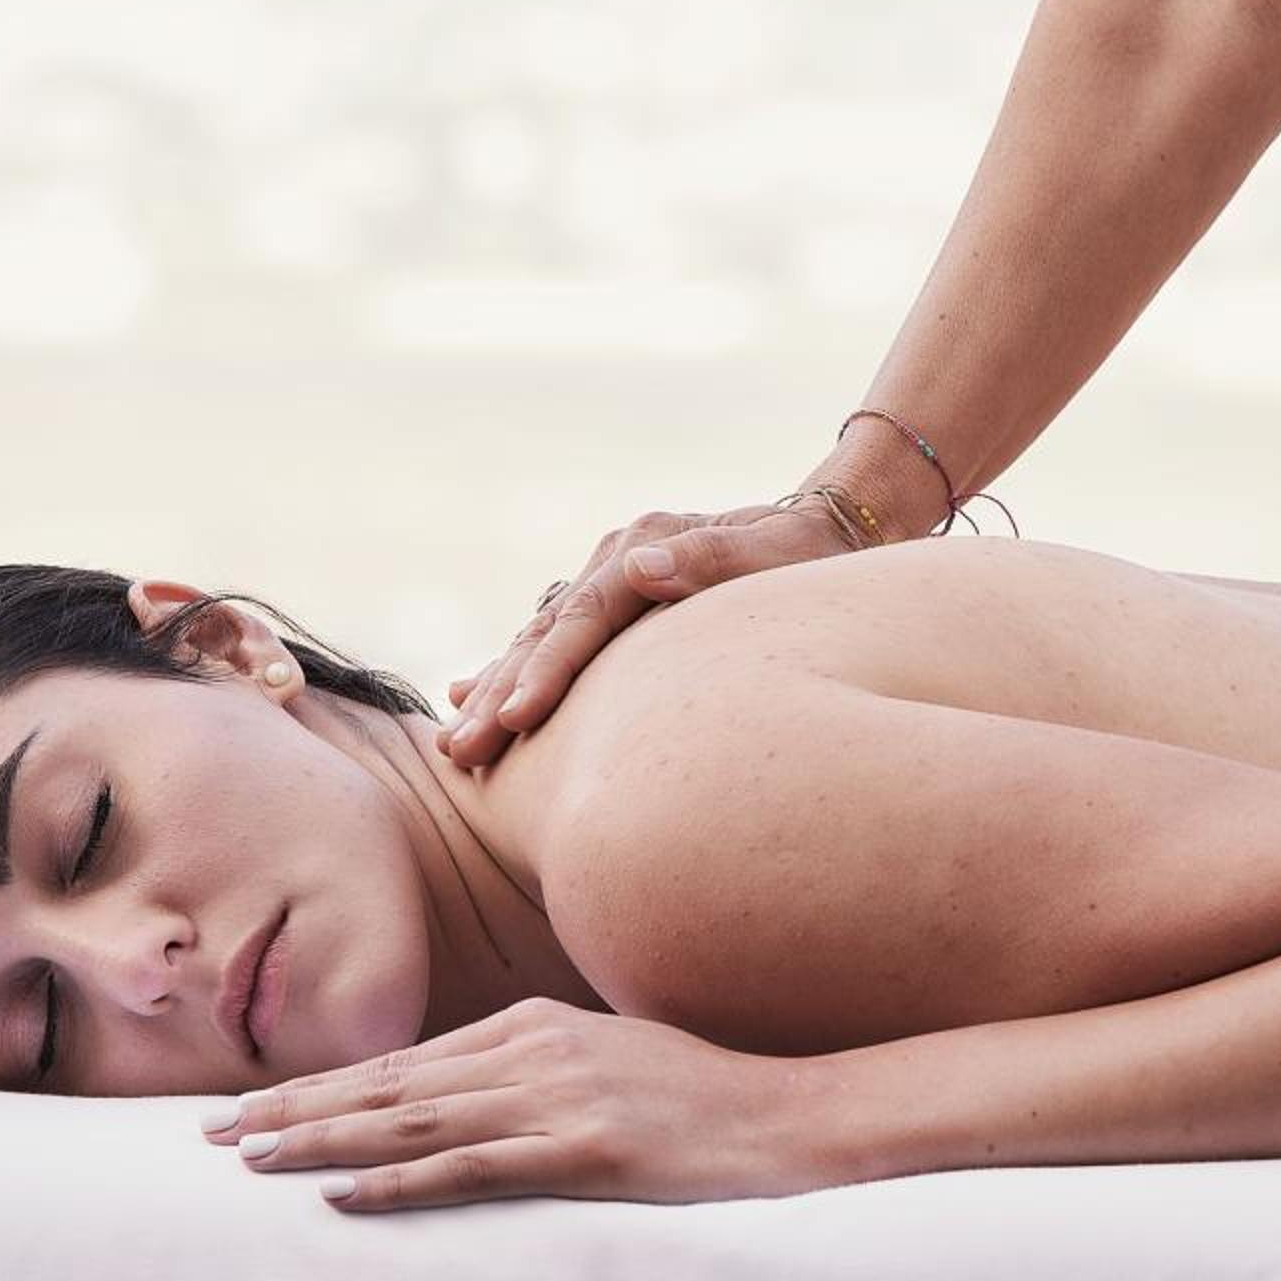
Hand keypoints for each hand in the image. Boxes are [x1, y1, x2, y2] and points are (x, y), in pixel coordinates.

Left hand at [199, 997, 830, 1212]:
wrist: (784, 1118)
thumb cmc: (697, 1093)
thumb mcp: (603, 1057)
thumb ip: (530, 1065)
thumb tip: (456, 1093)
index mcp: (532, 1024)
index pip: (403, 1059)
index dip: (324, 1082)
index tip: (256, 1101)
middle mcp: (532, 1051)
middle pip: (389, 1085)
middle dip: (295, 1107)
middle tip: (214, 1130)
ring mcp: (557, 1098)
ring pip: (412, 1123)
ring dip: (323, 1142)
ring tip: (251, 1158)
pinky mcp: (584, 1150)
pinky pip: (471, 1170)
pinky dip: (399, 1183)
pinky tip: (344, 1195)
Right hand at [437, 498, 853, 766]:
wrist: (824, 529)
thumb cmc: (810, 556)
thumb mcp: (779, 555)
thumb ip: (713, 559)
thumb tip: (639, 568)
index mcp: (647, 544)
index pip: (584, 616)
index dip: (547, 670)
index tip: (516, 718)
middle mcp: (618, 556)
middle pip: (547, 632)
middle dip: (500, 694)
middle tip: (462, 751)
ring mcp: (611, 578)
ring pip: (540, 640)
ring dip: (495, 690)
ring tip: (456, 745)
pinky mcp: (614, 602)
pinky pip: (554, 640)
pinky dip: (515, 670)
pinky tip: (471, 695)